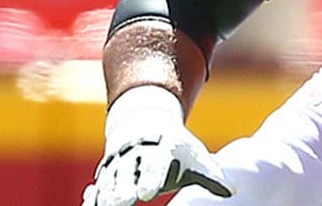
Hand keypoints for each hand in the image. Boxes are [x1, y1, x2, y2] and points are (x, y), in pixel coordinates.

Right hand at [82, 86, 232, 205]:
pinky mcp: (106, 171)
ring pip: (110, 178)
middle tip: (124, 202)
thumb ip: (212, 176)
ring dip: (106, 193)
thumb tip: (233, 191)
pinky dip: (93, 195)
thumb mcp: (197, 158)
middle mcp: (138, 153)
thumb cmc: (178, 150)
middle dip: (125, 186)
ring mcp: (119, 161)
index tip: (148, 193)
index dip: (152, 178)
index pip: (156, 164)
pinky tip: (88, 205)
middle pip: (130, 171)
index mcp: (162, 148)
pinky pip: (98, 184)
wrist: (147, 125)